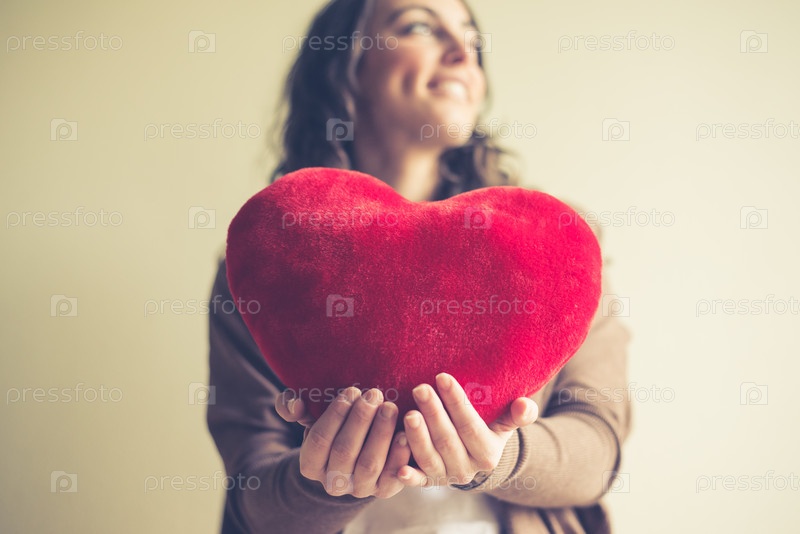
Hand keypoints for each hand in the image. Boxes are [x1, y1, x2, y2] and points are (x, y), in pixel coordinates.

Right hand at [276, 387, 410, 498]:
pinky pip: (392, 477)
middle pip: (344, 451)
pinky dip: (399, 455)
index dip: (335, 415)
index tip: (352, 390)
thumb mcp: (309, 414)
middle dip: (360, 420)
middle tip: (374, 394)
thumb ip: (291, 404)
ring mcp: (359, 489)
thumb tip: (294, 405)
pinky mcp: (384, 490)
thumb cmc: (334, 425)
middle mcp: (333, 482)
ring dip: (380, 433)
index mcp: (310, 465)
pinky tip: (404, 433)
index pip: (320, 440)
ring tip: (390, 407)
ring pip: (369, 464)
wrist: (358, 450)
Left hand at [397, 373, 537, 487]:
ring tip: (407, 414)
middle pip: (447, 440)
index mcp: (487, 454)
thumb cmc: (487, 430)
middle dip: (433, 413)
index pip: (470, 425)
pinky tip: (399, 468)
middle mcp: (467, 469)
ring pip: (430, 458)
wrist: (475, 460)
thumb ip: (518, 415)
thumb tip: (526, 405)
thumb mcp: (505, 424)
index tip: (442, 377)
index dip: (456, 402)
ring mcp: (446, 477)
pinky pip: (418, 481)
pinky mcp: (429, 482)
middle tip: (420, 388)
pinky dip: (409, 476)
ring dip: (418, 437)